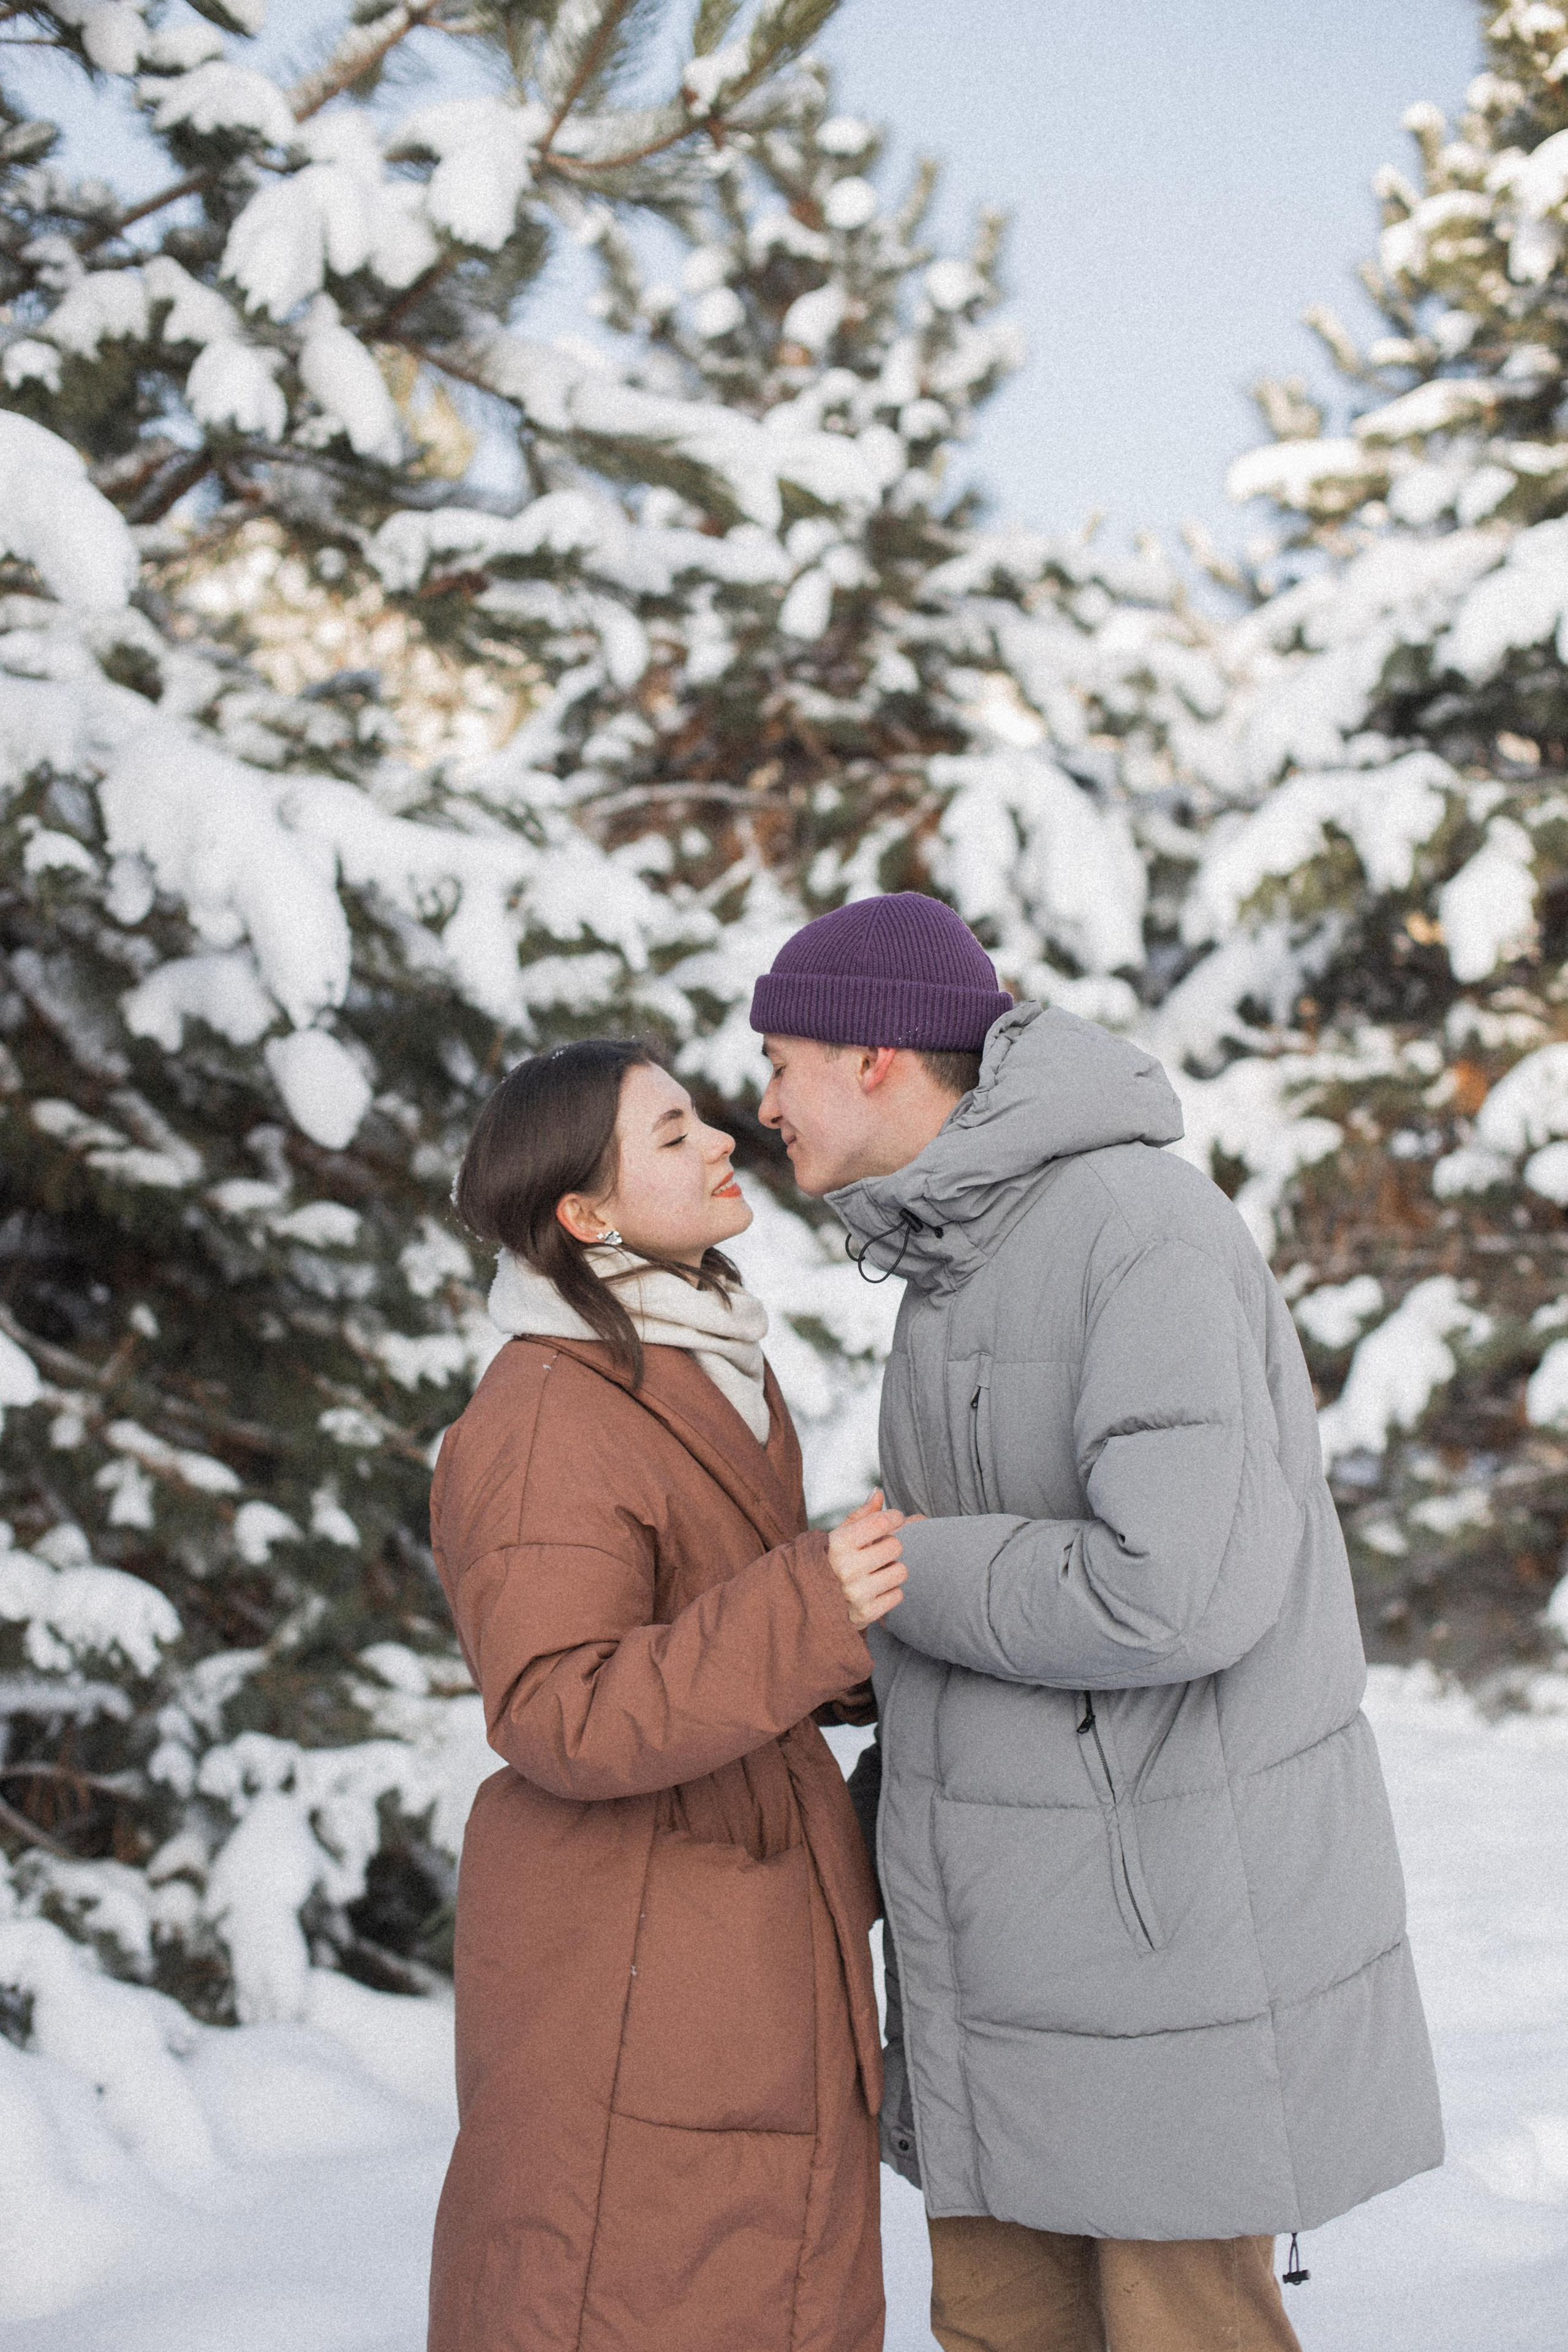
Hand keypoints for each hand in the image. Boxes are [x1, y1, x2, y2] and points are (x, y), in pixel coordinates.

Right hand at [827, 1487, 907, 1632]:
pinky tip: (875, 1589)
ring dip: (892, 1570)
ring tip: (876, 1571)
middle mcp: (846, 1568)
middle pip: (896, 1546)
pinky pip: (898, 1595)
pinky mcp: (865, 1613)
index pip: (880, 1522)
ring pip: (900, 1571)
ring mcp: (856, 1593)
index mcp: (839, 1544)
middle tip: (878, 1551)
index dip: (893, 1518)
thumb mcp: (838, 1536)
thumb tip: (879, 1492)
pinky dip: (890, 1592)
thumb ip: (861, 1515)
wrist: (805, 1603)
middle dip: (890, 1546)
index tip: (893, 1520)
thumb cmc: (828, 1562)